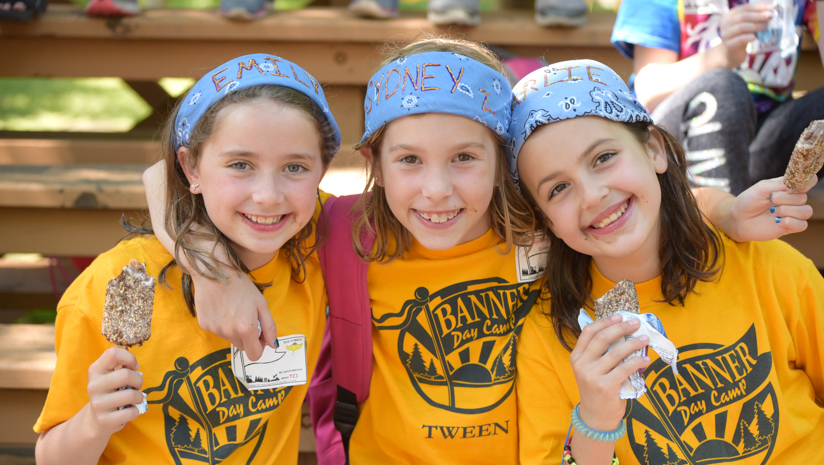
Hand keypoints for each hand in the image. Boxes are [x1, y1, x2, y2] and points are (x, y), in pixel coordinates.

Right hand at [86, 348, 143, 437]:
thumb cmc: (110, 392)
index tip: (134, 367)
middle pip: (126, 375)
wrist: (96, 420)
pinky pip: (132, 412)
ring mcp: (98, 404)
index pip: (113, 353)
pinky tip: (129, 411)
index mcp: (96, 370)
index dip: (129, 358)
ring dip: (139, 397)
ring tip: (134, 399)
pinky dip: (136, 411)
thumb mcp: (109, 375)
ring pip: (131, 395)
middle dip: (138, 380)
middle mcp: (94, 385)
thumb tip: (130, 350)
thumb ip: (119, 362)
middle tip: (136, 386)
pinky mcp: (105, 420)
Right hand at [192, 270, 275, 360]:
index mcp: (246, 329)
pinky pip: (217, 330)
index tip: (260, 335)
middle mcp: (229, 333)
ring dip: (234, 329)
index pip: (254, 354)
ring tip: (233, 309)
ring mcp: (215, 330)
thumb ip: (269, 327)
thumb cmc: (241, 285)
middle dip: (247, 337)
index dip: (260, 346)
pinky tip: (222, 308)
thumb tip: (273, 345)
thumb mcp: (261, 304)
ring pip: (229, 338)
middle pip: (242, 347)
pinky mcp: (204, 325)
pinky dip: (221, 324)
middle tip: (247, 318)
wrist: (214, 271)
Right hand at [570, 315, 650, 431]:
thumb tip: (622, 332)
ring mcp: (592, 376)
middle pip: (602, 338)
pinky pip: (625, 369)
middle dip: (621, 328)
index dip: (604, 322)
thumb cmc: (596, 389)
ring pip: (616, 353)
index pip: (588, 332)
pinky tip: (646, 360)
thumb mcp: (590, 369)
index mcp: (576, 357)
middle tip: (635, 324)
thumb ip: (599, 353)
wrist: (595, 417)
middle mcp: (581, 365)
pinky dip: (638, 362)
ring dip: (633, 344)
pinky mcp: (605, 386)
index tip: (619, 316)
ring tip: (645, 339)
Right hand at [714, 3, 772, 67]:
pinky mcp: (729, 45)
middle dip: (758, 16)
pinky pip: (739, 40)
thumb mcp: (747, 24)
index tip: (770, 9)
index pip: (744, 8)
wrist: (730, 53)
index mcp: (730, 15)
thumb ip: (754, 16)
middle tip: (770, 16)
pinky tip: (754, 37)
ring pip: (742, 27)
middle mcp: (726, 23)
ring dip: (755, 26)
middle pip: (743, 16)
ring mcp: (726, 34)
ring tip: (765, 26)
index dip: (757, 7)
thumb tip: (768, 8)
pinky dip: (748, 37)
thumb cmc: (740, 36)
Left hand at [725, 175, 815, 240]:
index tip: (789, 187)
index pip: (809, 181)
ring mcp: (792, 214)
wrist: (737, 218)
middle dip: (785, 198)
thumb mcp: (763, 187)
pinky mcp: (790, 227)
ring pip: (806, 211)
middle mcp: (793, 200)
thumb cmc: (749, 200)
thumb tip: (798, 184)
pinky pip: (802, 225)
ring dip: (787, 211)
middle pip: (804, 198)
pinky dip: (790, 222)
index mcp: (788, 187)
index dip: (805, 183)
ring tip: (772, 211)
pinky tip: (777, 221)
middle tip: (770, 200)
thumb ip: (781, 183)